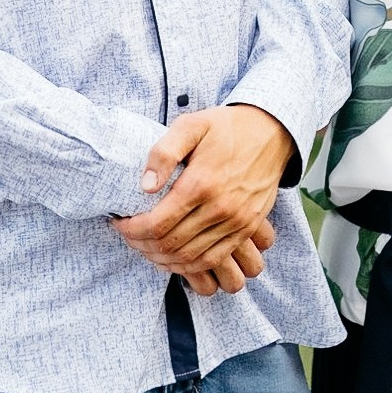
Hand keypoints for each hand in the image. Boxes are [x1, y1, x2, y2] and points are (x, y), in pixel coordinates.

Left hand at [114, 106, 295, 292]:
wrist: (271, 133)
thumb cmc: (226, 128)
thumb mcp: (191, 125)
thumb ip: (164, 152)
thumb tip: (146, 186)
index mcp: (202, 183)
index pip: (158, 223)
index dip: (133, 229)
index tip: (120, 224)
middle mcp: (221, 208)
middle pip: (171, 244)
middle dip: (142, 245)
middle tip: (128, 237)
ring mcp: (237, 222)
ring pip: (191, 258)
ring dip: (162, 259)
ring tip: (145, 248)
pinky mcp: (247, 228)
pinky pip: (214, 259)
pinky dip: (189, 266)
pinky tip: (173, 259)